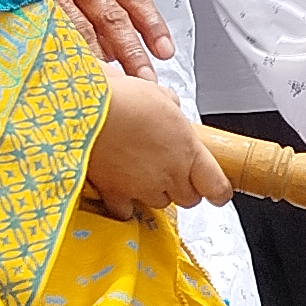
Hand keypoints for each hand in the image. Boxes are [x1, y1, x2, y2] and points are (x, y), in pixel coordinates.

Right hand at [50, 0, 171, 74]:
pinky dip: (64, 53)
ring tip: (113, 86)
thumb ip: (106, 2)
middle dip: (130, 51)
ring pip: (79, 29)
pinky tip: (73, 72)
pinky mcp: (28, 1)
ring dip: (98, 60)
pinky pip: (49, 31)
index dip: (152, 26)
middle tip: (145, 78)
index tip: (165, 52)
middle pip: (111, 18)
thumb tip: (119, 51)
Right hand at [83, 67, 228, 218]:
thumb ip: (172, 108)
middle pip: (189, 198)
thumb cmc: (123, 98)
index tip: (217, 192)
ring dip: (155, 192)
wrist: (87, 110)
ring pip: (160, 203)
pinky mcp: (117, 193)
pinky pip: (126, 211)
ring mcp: (144, 187)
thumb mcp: (159, 95)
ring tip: (141, 172)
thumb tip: (170, 106)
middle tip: (172, 172)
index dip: (218, 191)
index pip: (216, 185)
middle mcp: (171, 173)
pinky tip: (121, 190)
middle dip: (184, 187)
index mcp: (188, 149)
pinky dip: (125, 204)